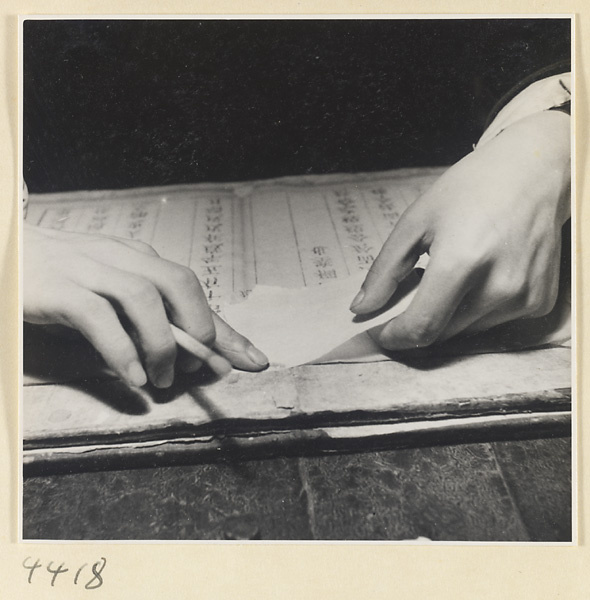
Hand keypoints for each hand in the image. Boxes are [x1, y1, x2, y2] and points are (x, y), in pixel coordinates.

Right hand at [24, 225, 267, 386]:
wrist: (7, 251)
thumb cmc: (65, 278)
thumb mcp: (112, 294)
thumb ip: (148, 316)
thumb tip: (190, 351)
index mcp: (139, 258)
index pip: (192, 290)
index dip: (226, 328)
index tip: (254, 359)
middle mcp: (121, 257)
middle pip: (177, 281)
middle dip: (201, 325)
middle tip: (203, 366)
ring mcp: (89, 269)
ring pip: (142, 297)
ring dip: (161, 344)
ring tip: (164, 379)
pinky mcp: (59, 288)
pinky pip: (97, 315)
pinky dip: (121, 348)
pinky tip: (132, 376)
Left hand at [350, 110, 570, 349]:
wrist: (534, 172)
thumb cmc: (470, 189)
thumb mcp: (416, 222)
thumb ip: (385, 270)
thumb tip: (361, 308)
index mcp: (462, 262)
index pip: (423, 327)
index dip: (396, 337)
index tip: (382, 333)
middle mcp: (499, 287)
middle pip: (442, 334)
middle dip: (419, 322)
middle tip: (415, 290)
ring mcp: (524, 298)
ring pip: (467, 331)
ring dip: (448, 315)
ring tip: (452, 274)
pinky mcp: (540, 302)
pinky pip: (494, 322)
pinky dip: (477, 309)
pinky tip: (480, 276)